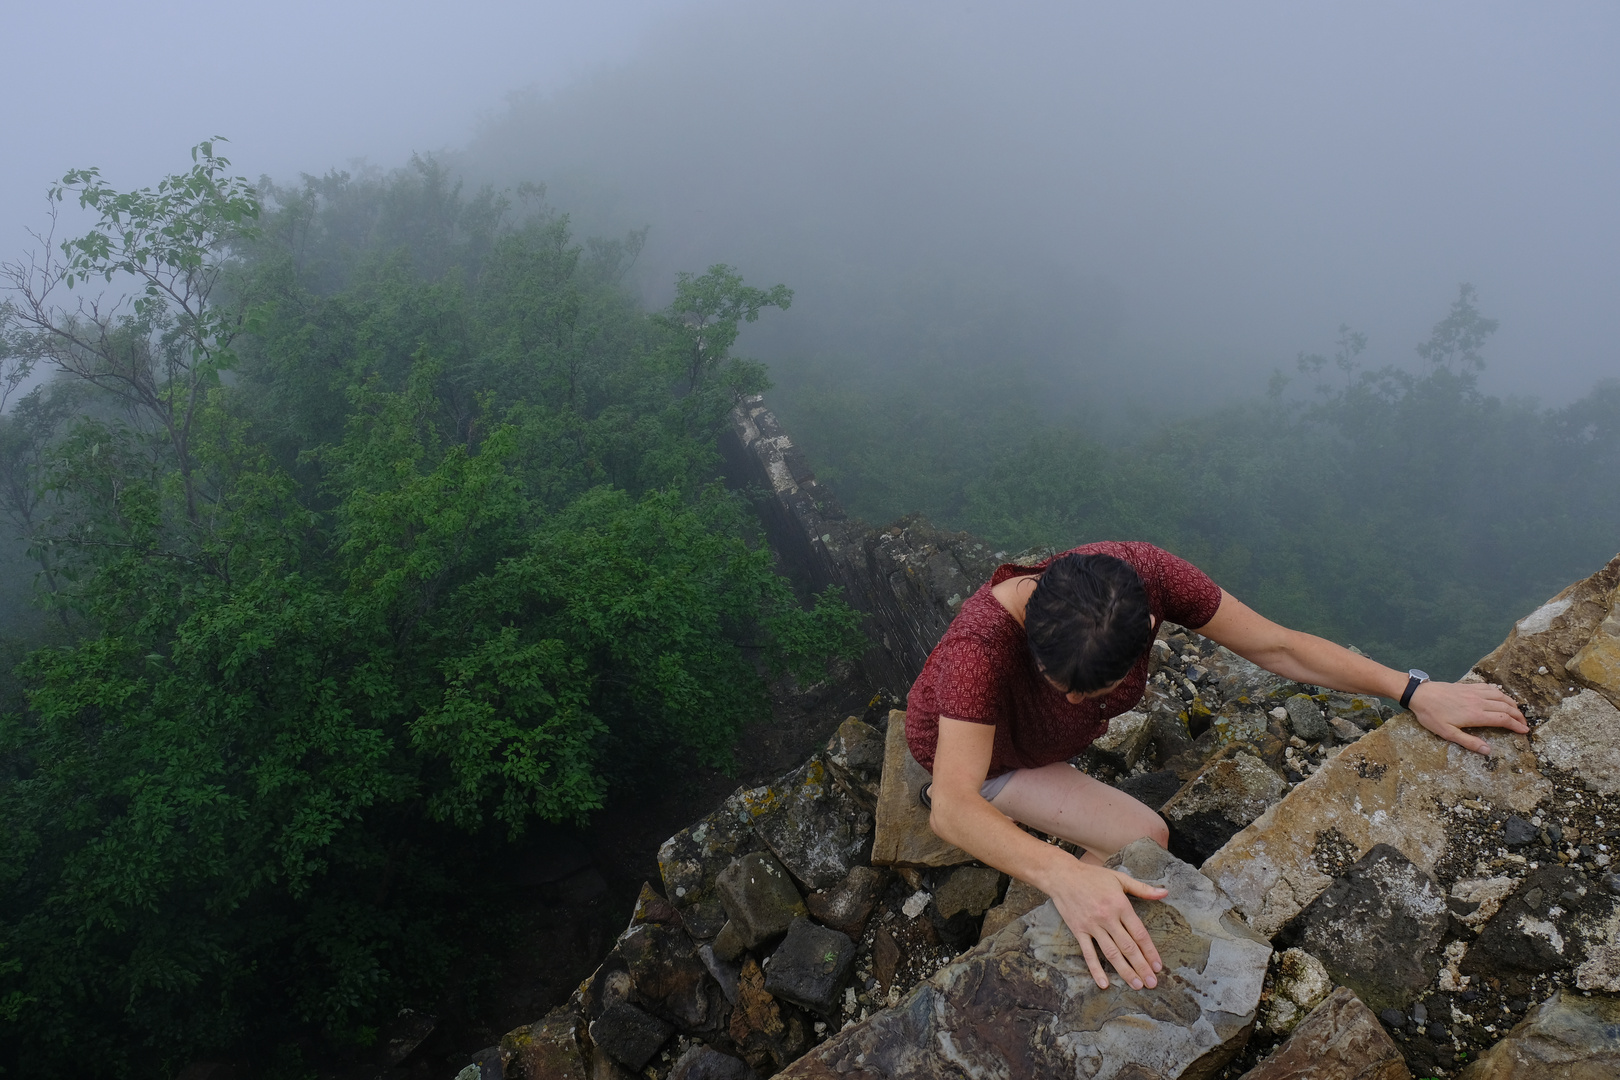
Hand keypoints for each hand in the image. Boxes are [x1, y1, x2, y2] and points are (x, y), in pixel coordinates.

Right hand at [1046, 858, 1167, 990]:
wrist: (1062, 875)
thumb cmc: (1092, 876)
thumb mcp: (1119, 878)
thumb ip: (1143, 889)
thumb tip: (1165, 893)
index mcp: (1120, 905)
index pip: (1139, 933)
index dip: (1150, 951)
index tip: (1158, 966)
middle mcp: (1107, 918)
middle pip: (1128, 947)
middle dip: (1141, 966)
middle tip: (1152, 983)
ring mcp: (1092, 926)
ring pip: (1111, 953)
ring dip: (1125, 971)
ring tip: (1136, 985)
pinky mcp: (1078, 931)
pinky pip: (1088, 953)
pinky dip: (1096, 969)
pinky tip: (1104, 983)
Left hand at [1409, 680, 1527, 755]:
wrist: (1420, 694)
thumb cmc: (1432, 715)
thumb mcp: (1448, 733)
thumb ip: (1469, 742)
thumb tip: (1488, 750)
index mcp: (1476, 715)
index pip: (1503, 719)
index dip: (1516, 725)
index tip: (1524, 731)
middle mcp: (1479, 702)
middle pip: (1506, 707)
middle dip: (1518, 716)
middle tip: (1524, 723)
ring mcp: (1474, 692)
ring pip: (1500, 696)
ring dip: (1512, 703)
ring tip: (1517, 711)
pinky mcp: (1468, 686)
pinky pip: (1489, 687)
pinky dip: (1500, 692)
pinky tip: (1501, 695)